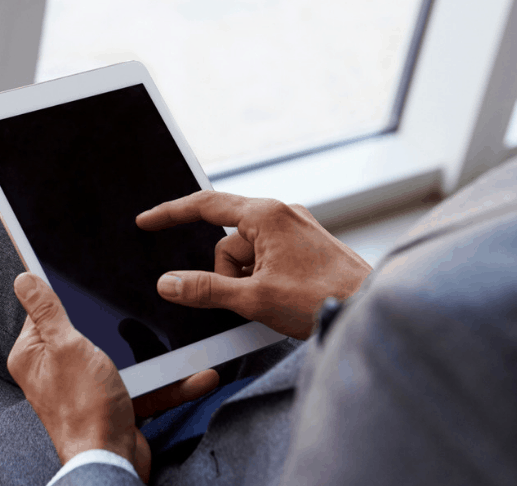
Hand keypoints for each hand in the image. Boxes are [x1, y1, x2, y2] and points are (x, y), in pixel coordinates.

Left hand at [8, 273, 218, 481]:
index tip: (90, 279)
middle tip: (139, 311)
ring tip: (175, 343)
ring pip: (121, 356)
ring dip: (152, 354)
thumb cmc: (84, 409)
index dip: (67, 295)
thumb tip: (24, 279)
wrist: (112, 460)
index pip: (44, 311)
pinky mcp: (112, 401)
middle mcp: (55, 370)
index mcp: (34, 354)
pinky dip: (166, 381)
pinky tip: (193, 375)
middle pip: (87, 329)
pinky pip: (141, 383)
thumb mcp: (66, 346)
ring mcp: (84, 386)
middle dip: (117, 323)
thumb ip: (47, 311)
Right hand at [136, 191, 372, 339]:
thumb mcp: (253, 299)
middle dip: (226, 273)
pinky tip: (280, 301)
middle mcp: (282, 214)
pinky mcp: (306, 248)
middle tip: (246, 300)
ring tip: (272, 304)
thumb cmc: (322, 299)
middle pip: (228, 241)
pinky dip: (262, 281)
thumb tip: (168, 283)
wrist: (370, 309)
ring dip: (247, 281)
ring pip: (247, 255)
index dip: (171, 213)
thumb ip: (206, 289)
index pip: (205, 205)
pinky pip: (266, 260)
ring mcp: (296, 230)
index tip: (146, 221)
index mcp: (267, 215)